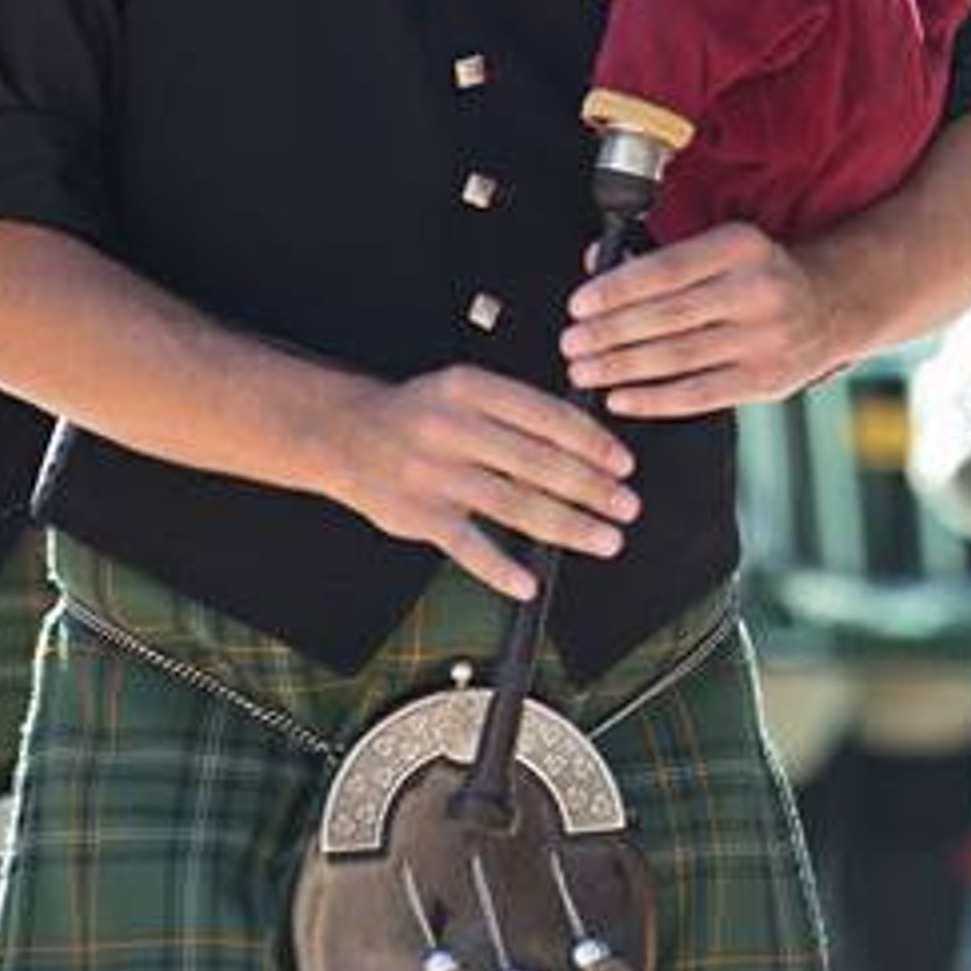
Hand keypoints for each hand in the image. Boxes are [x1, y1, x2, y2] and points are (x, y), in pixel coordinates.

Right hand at [322, 364, 638, 603]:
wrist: (344, 433)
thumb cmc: (421, 414)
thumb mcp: (466, 389)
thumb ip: (521, 411)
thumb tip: (590, 443)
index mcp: (472, 389)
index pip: (547, 415)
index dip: (593, 443)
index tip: (623, 463)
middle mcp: (453, 429)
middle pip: (538, 463)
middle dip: (592, 489)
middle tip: (626, 506)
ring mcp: (434, 474)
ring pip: (513, 505)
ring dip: (567, 527)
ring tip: (604, 539)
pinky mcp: (418, 515)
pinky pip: (467, 546)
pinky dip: (499, 568)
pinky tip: (529, 581)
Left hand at [562, 221, 863, 419]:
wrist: (831, 306)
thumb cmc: (757, 276)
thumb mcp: (720, 249)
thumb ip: (660, 256)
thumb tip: (595, 261)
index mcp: (742, 246)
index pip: (668, 269)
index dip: (618, 290)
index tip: (579, 305)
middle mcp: (759, 290)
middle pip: (670, 316)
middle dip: (611, 333)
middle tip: (571, 343)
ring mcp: (767, 338)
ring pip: (679, 357)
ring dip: (622, 368)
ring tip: (584, 371)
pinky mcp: (767, 380)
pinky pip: (700, 394)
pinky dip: (654, 400)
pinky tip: (620, 399)